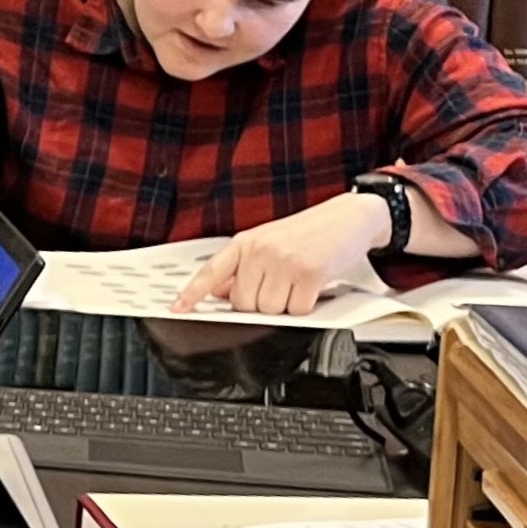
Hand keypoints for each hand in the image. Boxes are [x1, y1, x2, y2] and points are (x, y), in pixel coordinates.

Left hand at [174, 193, 390, 317]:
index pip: (212, 271)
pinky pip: (297, 310)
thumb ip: (243, 268)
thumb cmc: (308, 233)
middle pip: (243, 303)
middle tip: (279, 286)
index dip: (192, 293)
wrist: (349, 217)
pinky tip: (312, 287)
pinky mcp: (309, 273)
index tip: (177, 308)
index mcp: (245, 242)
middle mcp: (260, 250)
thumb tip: (219, 294)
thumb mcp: (268, 243)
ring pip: (270, 310)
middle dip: (260, 304)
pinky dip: (306, 306)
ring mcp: (284, 261)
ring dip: (285, 306)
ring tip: (297, 284)